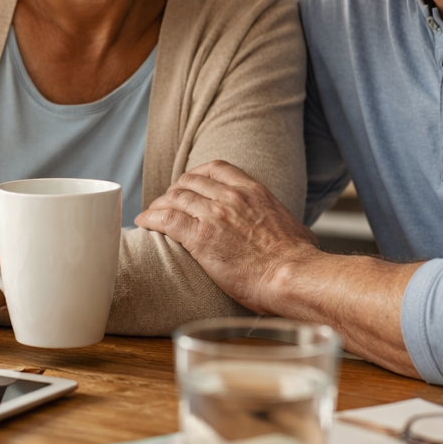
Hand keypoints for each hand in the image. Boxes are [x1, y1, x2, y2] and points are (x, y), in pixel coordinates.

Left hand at [135, 160, 320, 313]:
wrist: (292, 275)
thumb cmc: (298, 259)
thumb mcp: (292, 225)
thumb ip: (279, 220)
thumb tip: (290, 232)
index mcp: (252, 190)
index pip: (215, 168)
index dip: (195, 175)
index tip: (188, 184)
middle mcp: (230, 197)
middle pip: (189, 182)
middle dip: (173, 191)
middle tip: (166, 203)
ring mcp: (214, 215)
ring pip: (174, 198)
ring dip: (158, 205)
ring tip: (151, 214)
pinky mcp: (200, 237)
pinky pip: (166, 220)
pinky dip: (151, 218)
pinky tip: (144, 222)